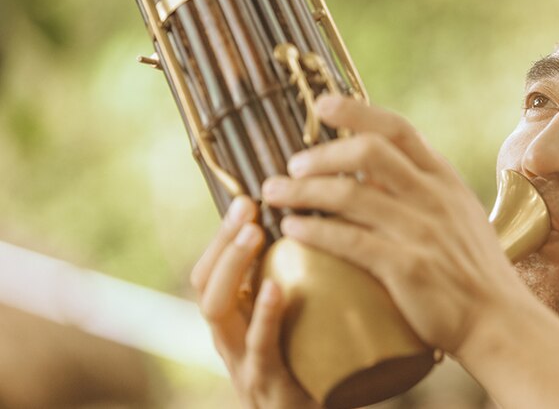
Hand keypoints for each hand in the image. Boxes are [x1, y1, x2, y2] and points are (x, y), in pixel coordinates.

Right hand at [190, 197, 319, 408]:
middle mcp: (231, 343)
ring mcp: (246, 368)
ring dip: (233, 268)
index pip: (211, 271)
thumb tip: (325, 221)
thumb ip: (304, 282)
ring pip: (218, 312)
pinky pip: (261, 351)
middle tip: (247, 210)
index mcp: (237, 323)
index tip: (246, 198)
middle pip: (205, 285)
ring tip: (253, 235)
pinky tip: (276, 289)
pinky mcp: (273, 391)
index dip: (222, 235)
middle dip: (222, 244)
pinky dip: (265, 318)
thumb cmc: (319, 368)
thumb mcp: (304, 321)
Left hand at [262, 95, 530, 355]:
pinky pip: (349, 241)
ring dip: (303, 191)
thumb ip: (422, 190)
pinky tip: (291, 229)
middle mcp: (434, 197)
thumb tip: (372, 173)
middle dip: (322, 154)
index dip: (357, 111)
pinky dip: (314, 231)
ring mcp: (422, 231)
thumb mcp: (459, 216)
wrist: (499, 321)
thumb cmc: (473, 270)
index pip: (398, 129)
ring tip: (274, 192)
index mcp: (445, 179)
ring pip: (349, 196)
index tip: (323, 105)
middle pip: (368, 153)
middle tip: (293, 164)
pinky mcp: (407, 267)